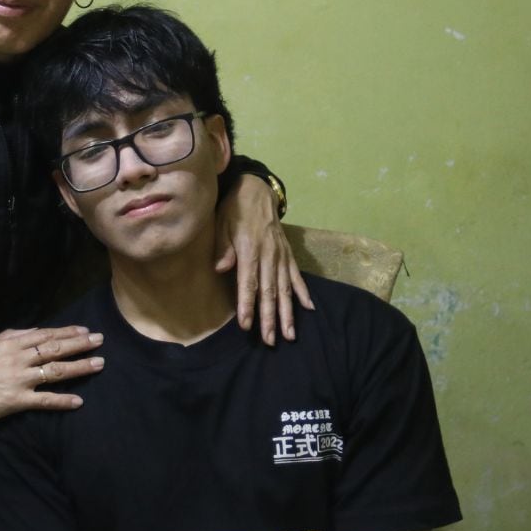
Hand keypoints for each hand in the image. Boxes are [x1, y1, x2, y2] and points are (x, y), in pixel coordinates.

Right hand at [0, 326, 103, 425]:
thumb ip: (12, 335)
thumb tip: (35, 330)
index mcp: (12, 343)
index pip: (46, 335)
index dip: (67, 332)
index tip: (85, 330)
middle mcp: (19, 358)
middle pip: (56, 349)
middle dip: (80, 344)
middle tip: (101, 341)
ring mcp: (20, 379)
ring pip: (55, 371)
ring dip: (79, 367)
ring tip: (99, 364)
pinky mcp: (17, 400)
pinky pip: (44, 400)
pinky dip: (62, 400)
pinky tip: (78, 401)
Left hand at [213, 175, 313, 344]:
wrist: (256, 190)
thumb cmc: (234, 209)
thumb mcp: (222, 223)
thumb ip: (223, 247)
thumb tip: (221, 268)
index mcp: (250, 250)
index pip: (249, 283)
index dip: (247, 304)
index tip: (246, 325)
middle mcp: (269, 256)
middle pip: (270, 292)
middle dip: (270, 318)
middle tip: (270, 340)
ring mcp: (281, 256)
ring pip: (285, 289)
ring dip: (287, 313)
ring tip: (289, 334)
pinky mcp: (288, 254)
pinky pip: (297, 276)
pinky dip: (303, 293)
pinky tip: (309, 309)